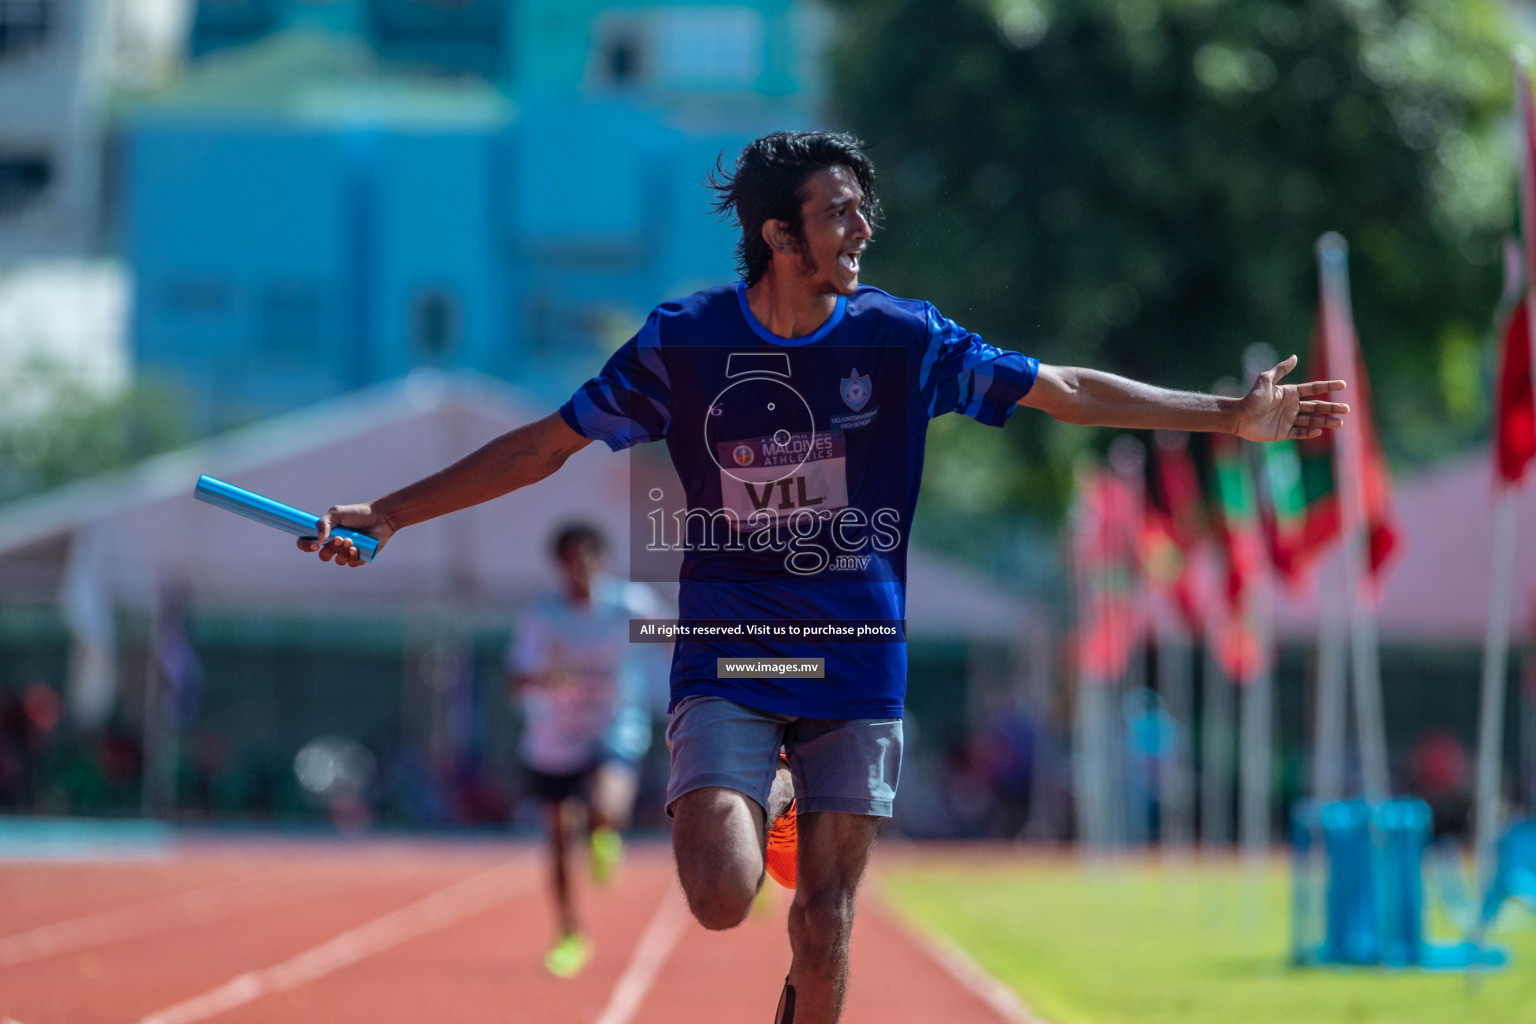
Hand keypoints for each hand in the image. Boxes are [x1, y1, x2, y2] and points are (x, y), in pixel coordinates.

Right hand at [296, 503, 394, 566]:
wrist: (380, 517)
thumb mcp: (337, 513)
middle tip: (340, 539)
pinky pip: (351, 564)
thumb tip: (318, 540)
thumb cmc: (358, 513)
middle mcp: (335, 545)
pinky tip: (356, 548)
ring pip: (338, 561)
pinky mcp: (360, 557)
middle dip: (330, 549)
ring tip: (351, 540)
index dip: (306, 546)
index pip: (307, 543)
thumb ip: (324, 523)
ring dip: (342, 552)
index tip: (315, 545)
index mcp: (326, 534)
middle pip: (323, 556)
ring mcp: (347, 552)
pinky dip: (352, 557)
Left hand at [1233, 354, 1349, 442]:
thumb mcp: (1266, 380)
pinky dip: (1309, 433)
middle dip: (1332, 407)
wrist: (1239, 416)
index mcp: (1290, 393)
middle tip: (1347, 409)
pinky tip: (1320, 431)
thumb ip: (1281, 369)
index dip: (1329, 386)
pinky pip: (1299, 433)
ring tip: (1340, 423)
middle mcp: (1292, 406)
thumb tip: (1295, 356)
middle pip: (1317, 406)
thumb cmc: (1252, 397)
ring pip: (1312, 421)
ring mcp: (1288, 420)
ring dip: (1325, 421)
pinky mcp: (1283, 433)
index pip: (1314, 389)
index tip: (1344, 384)